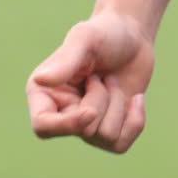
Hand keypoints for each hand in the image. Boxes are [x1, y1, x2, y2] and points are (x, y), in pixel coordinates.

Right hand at [27, 12, 155, 153]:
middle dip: (102, 101)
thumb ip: (66, 60)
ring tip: (112, 81)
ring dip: (118, 105)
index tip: (91, 111)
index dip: (67, 126)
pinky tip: (136, 99)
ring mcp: (85, 125)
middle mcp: (60, 113)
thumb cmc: (104, 33)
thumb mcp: (85, 38)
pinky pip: (121, 145)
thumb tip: (41, 80)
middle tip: (102, 75)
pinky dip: (135, 120)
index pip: (43, 127)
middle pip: (84, 130)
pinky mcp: (108, 130)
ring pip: (106, 137)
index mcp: (43, 93)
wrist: (133, 37)